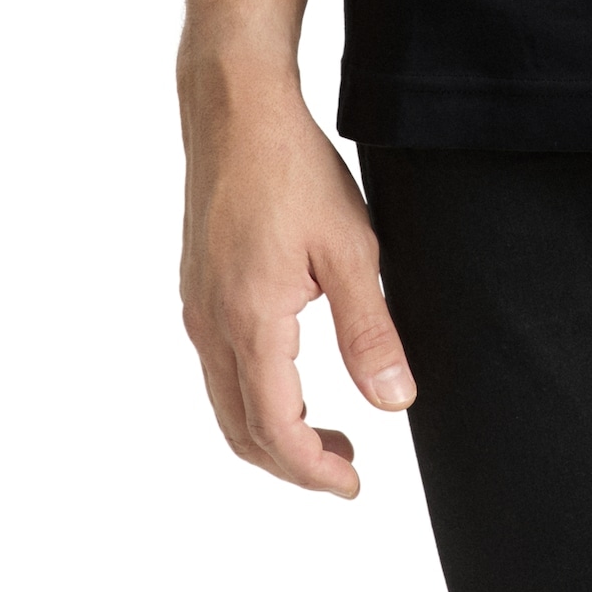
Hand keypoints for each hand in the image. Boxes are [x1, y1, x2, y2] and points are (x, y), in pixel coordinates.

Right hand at [179, 64, 415, 495]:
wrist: (235, 108)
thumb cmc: (293, 167)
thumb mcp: (352, 248)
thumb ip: (370, 332)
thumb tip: (394, 402)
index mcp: (249, 322)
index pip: (275, 430)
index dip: (314, 470)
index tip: (353, 484)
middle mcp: (210, 324)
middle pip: (242, 430)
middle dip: (292, 463)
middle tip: (346, 467)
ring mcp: (197, 307)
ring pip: (224, 402)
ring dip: (271, 431)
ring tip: (325, 429)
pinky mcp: (197, 287)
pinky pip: (217, 367)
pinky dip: (251, 395)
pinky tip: (291, 375)